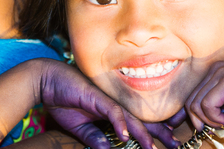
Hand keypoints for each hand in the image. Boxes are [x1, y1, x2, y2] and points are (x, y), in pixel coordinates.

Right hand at [37, 59, 167, 148]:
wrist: (48, 81)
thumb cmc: (64, 100)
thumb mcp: (80, 127)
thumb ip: (94, 138)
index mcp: (113, 110)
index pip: (137, 122)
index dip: (153, 132)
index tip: (168, 143)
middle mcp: (114, 103)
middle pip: (140, 119)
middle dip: (158, 133)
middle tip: (175, 145)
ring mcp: (107, 99)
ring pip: (130, 117)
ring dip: (143, 132)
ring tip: (153, 147)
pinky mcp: (96, 96)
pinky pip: (111, 111)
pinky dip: (118, 122)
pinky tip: (125, 135)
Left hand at [185, 58, 223, 128]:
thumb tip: (211, 122)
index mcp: (216, 73)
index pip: (193, 95)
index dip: (189, 114)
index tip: (196, 128)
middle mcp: (214, 70)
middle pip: (191, 100)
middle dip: (198, 120)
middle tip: (215, 128)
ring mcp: (219, 74)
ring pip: (196, 103)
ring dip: (209, 120)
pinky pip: (207, 104)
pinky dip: (215, 117)